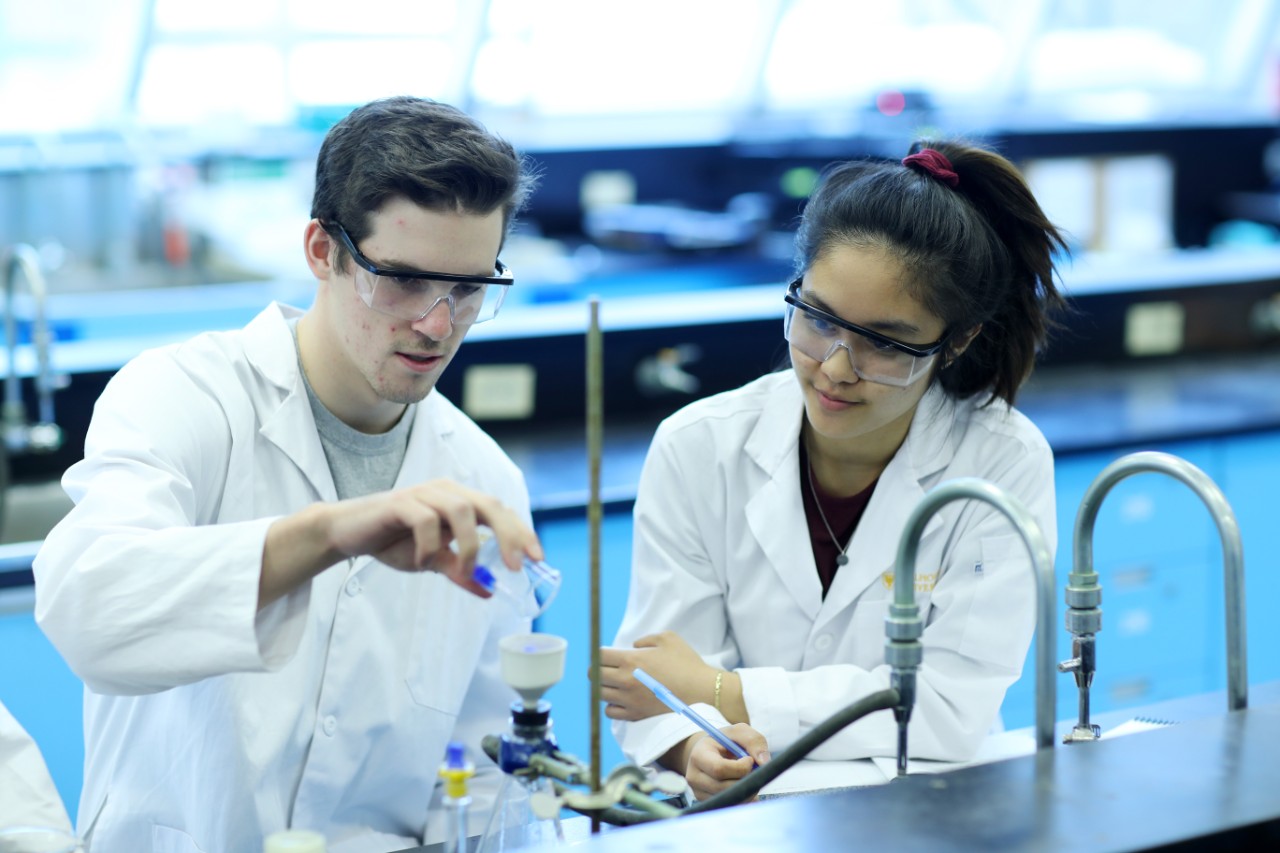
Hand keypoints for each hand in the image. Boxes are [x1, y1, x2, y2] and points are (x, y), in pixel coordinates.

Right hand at [260, 478, 542, 606]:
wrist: (347, 532)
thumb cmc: (393, 540)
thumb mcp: (432, 561)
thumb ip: (459, 572)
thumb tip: (489, 591)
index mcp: (459, 500)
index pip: (500, 511)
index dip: (521, 532)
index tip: (538, 558)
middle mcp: (446, 491)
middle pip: (490, 504)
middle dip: (508, 534)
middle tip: (515, 566)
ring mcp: (423, 494)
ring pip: (462, 510)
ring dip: (468, 545)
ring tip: (462, 571)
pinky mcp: (400, 503)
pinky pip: (425, 520)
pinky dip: (430, 545)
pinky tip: (422, 562)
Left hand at [598, 631, 715, 720]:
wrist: (703, 693)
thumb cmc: (687, 663)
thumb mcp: (668, 639)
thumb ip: (646, 639)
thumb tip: (633, 646)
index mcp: (631, 660)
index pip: (599, 656)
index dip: (602, 654)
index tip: (608, 655)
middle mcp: (625, 680)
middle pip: (594, 675)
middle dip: (599, 669)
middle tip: (610, 669)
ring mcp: (629, 700)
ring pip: (600, 694)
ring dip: (605, 687)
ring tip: (618, 684)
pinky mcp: (635, 715)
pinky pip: (610, 712)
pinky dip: (613, 705)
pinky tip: (624, 699)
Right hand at [684, 725, 769, 801]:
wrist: (714, 753)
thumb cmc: (727, 741)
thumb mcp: (740, 732)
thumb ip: (753, 741)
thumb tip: (764, 763)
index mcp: (698, 755)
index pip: (719, 769)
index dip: (740, 767)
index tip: (749, 759)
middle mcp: (694, 777)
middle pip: (724, 787)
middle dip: (745, 780)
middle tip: (753, 771)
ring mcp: (699, 793)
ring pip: (729, 800)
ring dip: (747, 791)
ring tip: (750, 777)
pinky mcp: (708, 803)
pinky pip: (731, 807)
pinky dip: (744, 799)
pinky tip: (746, 787)